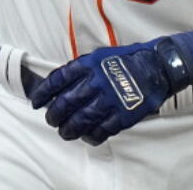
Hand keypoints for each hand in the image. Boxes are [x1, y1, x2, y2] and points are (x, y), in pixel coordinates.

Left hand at [30, 39, 185, 145]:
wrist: (156, 66)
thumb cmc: (125, 60)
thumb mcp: (98, 56)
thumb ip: (79, 70)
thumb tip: (58, 86)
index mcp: (88, 64)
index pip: (57, 80)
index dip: (43, 93)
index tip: (36, 102)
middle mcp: (96, 81)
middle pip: (65, 103)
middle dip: (54, 115)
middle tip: (51, 120)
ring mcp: (110, 99)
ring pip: (81, 120)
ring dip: (69, 129)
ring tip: (65, 132)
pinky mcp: (123, 114)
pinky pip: (101, 130)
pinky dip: (91, 135)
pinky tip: (87, 136)